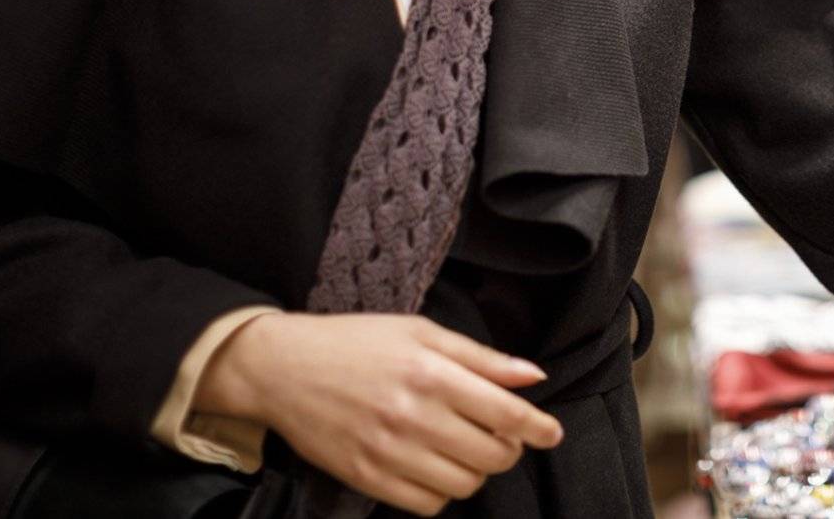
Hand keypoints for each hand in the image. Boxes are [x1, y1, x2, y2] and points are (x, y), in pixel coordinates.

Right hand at [196, 311, 562, 514]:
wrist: (283, 370)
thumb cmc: (357, 343)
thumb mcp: (421, 332)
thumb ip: (481, 358)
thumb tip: (532, 376)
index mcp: (432, 374)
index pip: (506, 413)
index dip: (537, 428)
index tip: (550, 433)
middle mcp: (414, 417)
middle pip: (491, 456)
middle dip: (509, 449)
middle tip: (501, 436)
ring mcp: (388, 453)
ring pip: (463, 485)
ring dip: (476, 471)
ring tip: (465, 449)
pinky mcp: (367, 478)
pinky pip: (426, 505)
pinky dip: (442, 492)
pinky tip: (435, 467)